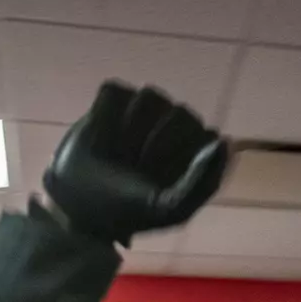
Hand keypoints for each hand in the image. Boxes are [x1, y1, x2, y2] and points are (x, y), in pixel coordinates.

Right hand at [44, 80, 229, 245]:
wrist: (77, 208)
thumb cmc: (128, 211)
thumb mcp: (171, 208)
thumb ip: (203, 180)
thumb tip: (223, 138)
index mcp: (194, 150)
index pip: (203, 135)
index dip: (181, 158)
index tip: (161, 181)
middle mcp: (172, 125)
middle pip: (181, 112)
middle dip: (157, 145)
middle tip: (137, 168)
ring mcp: (142, 111)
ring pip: (150, 96)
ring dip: (131, 130)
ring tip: (120, 154)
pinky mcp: (110, 102)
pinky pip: (115, 91)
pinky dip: (105, 115)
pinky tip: (101, 138)